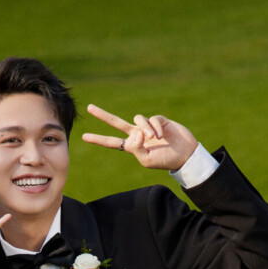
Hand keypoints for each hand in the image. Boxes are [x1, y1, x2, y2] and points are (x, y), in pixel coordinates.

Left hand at [82, 104, 197, 171]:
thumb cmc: (165, 160)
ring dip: (145, 128)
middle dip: (103, 116)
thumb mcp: (147, 160)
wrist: (184, 154)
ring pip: (138, 120)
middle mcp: (137, 134)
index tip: (84, 137)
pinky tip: (161, 135)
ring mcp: (147, 127)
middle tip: (89, 108)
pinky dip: (156, 127)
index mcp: (132, 146)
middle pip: (116, 123)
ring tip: (155, 138)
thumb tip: (134, 134)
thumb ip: (136, 148)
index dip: (98, 139)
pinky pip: (152, 119)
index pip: (112, 142)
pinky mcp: (159, 120)